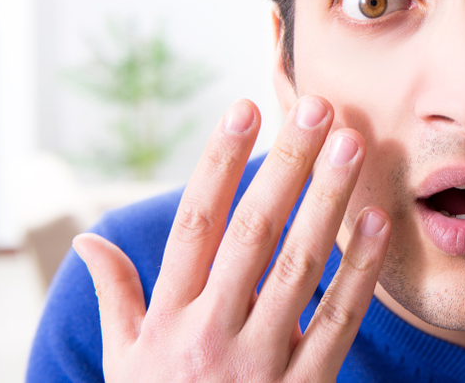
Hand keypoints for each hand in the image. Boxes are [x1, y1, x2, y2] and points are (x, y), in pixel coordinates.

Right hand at [72, 97, 390, 381]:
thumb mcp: (125, 362)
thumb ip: (118, 298)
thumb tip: (88, 237)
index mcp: (168, 319)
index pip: (195, 223)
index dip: (219, 162)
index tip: (245, 108)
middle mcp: (211, 334)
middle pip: (253, 232)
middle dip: (287, 165)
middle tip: (318, 108)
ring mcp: (260, 363)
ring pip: (299, 266)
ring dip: (328, 202)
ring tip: (353, 145)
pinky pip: (337, 321)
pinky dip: (358, 271)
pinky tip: (376, 223)